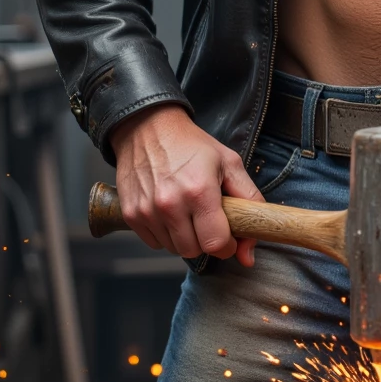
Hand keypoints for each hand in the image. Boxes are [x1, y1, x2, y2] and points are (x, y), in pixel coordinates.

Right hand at [109, 104, 262, 265]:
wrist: (149, 128)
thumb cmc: (192, 145)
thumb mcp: (230, 163)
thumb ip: (249, 203)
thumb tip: (250, 253)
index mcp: (199, 191)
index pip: (215, 243)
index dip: (227, 245)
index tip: (228, 237)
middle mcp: (170, 204)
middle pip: (193, 251)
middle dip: (206, 241)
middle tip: (207, 220)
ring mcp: (147, 211)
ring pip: (173, 249)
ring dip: (185, 238)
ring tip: (187, 211)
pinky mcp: (130, 214)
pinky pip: (154, 243)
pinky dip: (165, 234)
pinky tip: (169, 212)